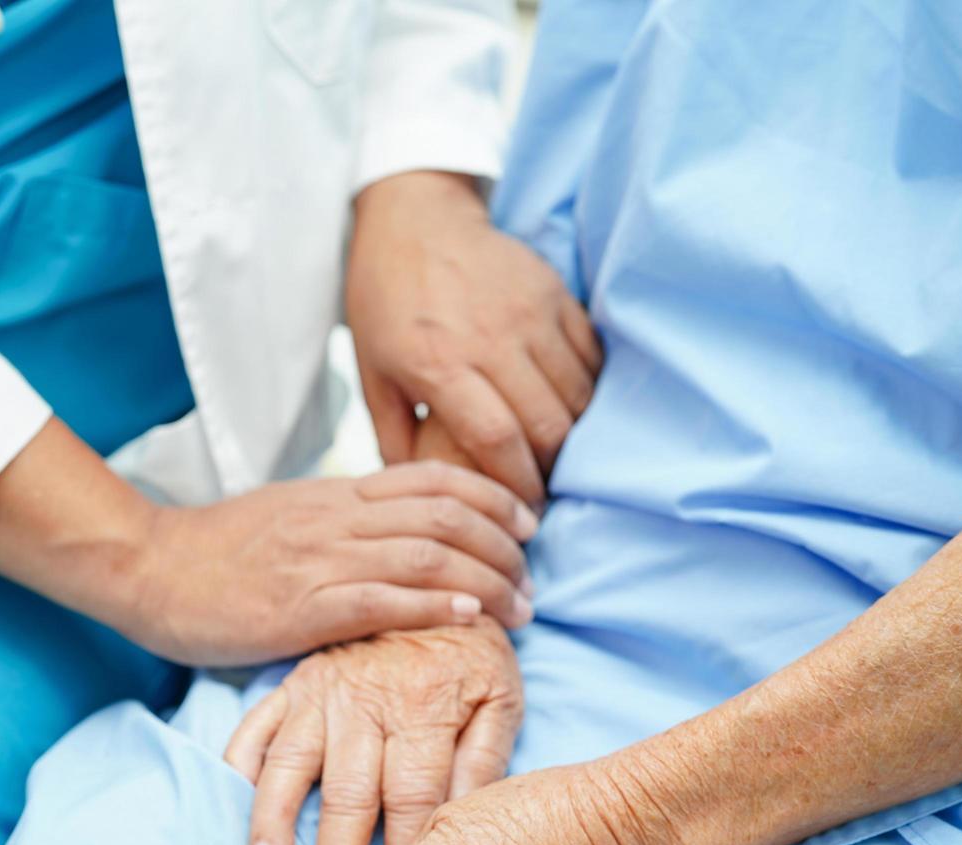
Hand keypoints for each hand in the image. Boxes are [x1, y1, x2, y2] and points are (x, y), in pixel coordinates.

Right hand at [124, 462, 536, 664]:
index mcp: (337, 494)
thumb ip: (344, 518)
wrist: (148, 567)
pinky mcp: (301, 607)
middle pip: (446, 515)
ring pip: (427, 556)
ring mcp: (321, 560)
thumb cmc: (218, 549)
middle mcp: (338, 518)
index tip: (526, 520)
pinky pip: (383, 600)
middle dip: (504, 543)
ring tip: (521, 606)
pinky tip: (471, 619)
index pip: (434, 478)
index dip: (492, 495)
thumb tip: (398, 530)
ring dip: (486, 580)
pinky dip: (436, 607)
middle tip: (532, 576)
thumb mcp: (290, 515)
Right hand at [225, 620, 523, 844]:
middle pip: (351, 795)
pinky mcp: (293, 682)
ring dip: (275, 818)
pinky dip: (237, 764)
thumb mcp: (501, 695)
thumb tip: (465, 823)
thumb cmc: (472, 651)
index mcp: (424, 709)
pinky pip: (255, 725)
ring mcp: (322, 693)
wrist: (430, 581)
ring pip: (292, 764)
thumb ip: (485, 758)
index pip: (414, 798)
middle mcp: (367, 704)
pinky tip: (228, 804)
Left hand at [347, 171, 602, 506]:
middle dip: (552, 467)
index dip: (518, 483)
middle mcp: (490, 336)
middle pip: (549, 424)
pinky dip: (585, 390)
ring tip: (556, 451)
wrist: (413, 218)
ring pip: (577, 394)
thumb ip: (393, 437)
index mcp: (439, 362)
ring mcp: (529, 311)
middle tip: (544, 486)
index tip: (522, 509)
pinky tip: (566, 405)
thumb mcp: (371, 372)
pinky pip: (589, 357)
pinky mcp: (554, 292)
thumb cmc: (384, 301)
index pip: (498, 439)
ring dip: (574, 432)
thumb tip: (420, 495)